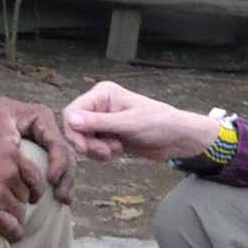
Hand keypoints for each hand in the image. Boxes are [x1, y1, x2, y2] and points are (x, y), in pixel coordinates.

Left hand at [0, 95, 74, 204]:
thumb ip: (5, 131)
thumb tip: (15, 145)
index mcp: (42, 118)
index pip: (57, 143)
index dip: (58, 162)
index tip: (50, 180)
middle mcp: (48, 132)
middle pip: (67, 155)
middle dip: (66, 177)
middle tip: (61, 197)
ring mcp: (46, 144)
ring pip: (64, 165)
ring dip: (65, 183)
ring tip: (63, 201)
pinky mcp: (41, 156)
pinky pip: (54, 171)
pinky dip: (56, 185)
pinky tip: (56, 201)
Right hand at [0, 133, 45, 241]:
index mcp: (8, 151)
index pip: (34, 173)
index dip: (33, 187)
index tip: (31, 195)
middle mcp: (9, 170)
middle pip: (26, 194)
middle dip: (19, 203)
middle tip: (11, 210)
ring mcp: (0, 192)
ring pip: (20, 212)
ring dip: (15, 220)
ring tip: (10, 226)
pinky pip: (12, 227)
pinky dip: (14, 234)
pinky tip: (12, 237)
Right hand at [62, 80, 215, 162]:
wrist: (177, 138)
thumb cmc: (158, 124)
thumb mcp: (128, 124)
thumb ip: (99, 122)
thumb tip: (70, 120)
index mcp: (103, 94)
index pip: (72, 112)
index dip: (74, 132)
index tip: (86, 148)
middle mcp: (100, 105)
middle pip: (74, 127)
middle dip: (87, 143)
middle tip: (106, 152)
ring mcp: (103, 120)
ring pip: (82, 139)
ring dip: (95, 150)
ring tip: (116, 150)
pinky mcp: (108, 134)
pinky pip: (92, 146)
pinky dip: (101, 153)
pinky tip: (117, 151)